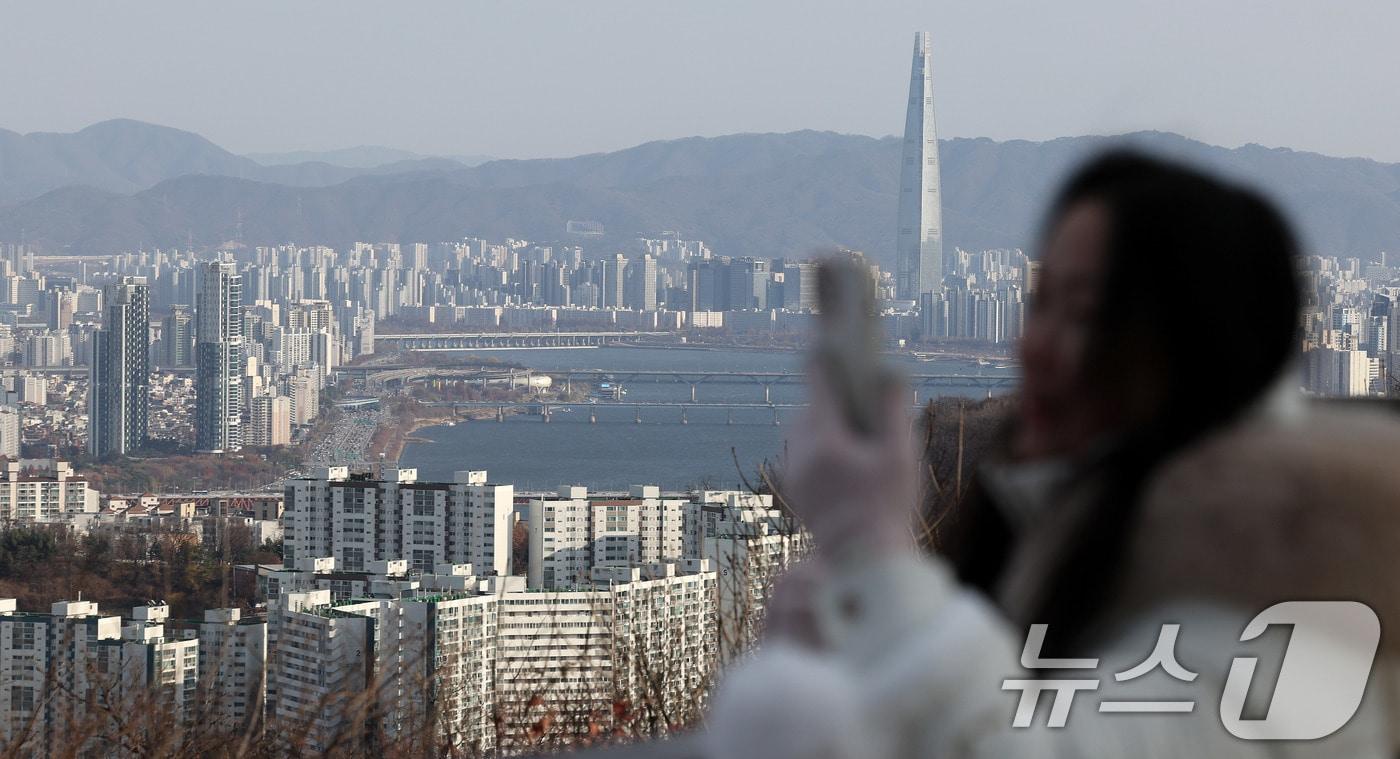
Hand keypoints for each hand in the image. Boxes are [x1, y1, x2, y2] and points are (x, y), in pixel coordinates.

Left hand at [783, 371, 918, 562]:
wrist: (864, 562)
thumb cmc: (889, 508)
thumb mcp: (900, 456)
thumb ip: (893, 410)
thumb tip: (890, 372)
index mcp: (825, 441)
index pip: (818, 385)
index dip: (825, 360)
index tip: (828, 338)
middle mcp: (801, 454)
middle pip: (809, 408)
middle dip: (828, 397)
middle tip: (849, 386)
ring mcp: (794, 474)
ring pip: (802, 432)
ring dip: (822, 423)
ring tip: (849, 422)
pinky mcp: (796, 491)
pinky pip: (801, 454)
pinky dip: (818, 445)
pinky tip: (842, 452)